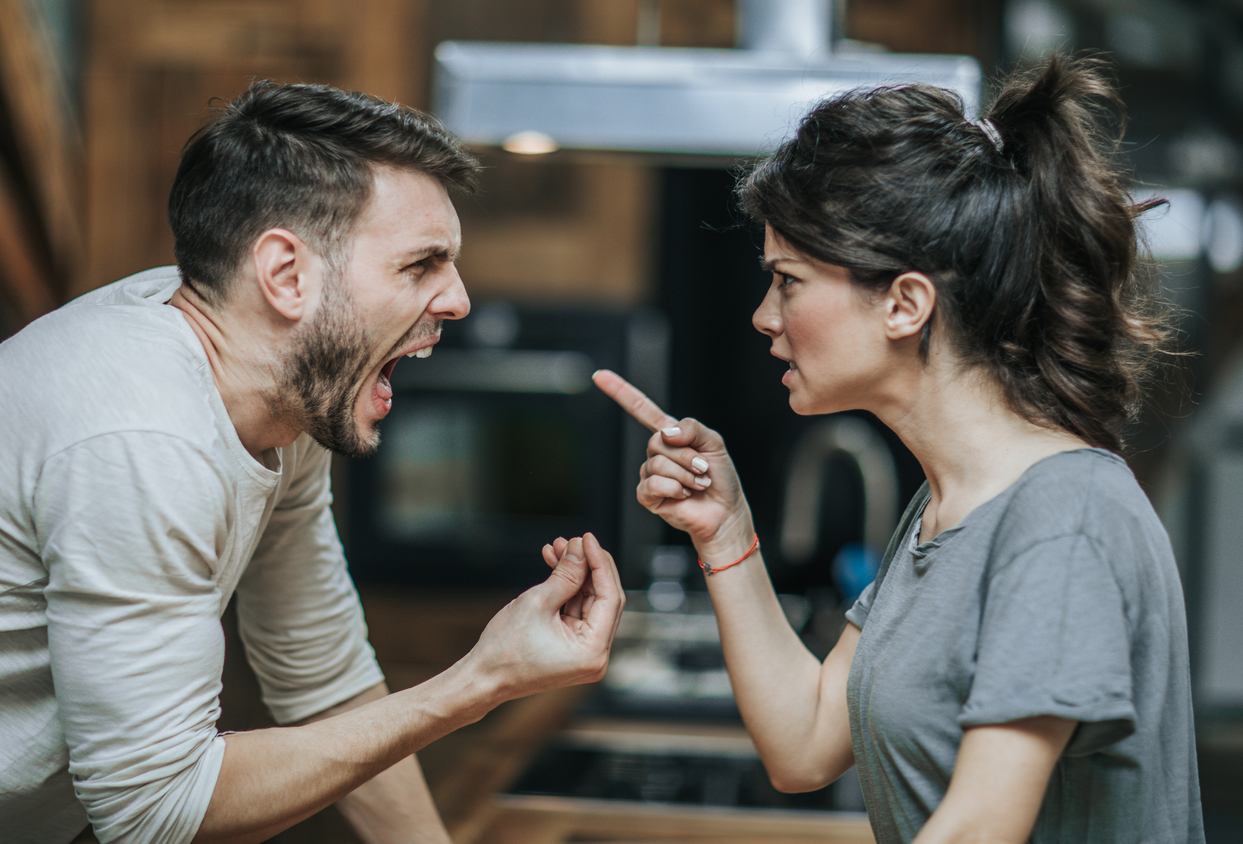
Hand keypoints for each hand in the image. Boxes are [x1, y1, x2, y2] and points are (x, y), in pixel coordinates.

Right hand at [466, 534, 623, 700]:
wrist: (483, 677)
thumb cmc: (505, 650)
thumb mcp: (538, 602)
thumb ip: (566, 574)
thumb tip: (581, 549)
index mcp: (593, 651)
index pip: (610, 598)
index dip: (600, 563)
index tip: (588, 538)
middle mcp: (596, 655)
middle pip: (603, 599)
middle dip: (587, 566)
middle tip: (572, 541)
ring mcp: (586, 652)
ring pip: (589, 601)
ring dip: (575, 574)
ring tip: (556, 549)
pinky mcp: (574, 647)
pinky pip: (578, 611)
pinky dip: (567, 590)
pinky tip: (555, 566)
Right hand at [592, 369, 753, 556]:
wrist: (724, 511)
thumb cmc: (720, 478)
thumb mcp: (714, 442)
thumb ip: (692, 428)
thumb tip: (666, 433)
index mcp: (670, 435)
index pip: (641, 409)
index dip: (620, 392)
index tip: (599, 376)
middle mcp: (657, 453)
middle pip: (658, 441)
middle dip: (687, 456)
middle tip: (702, 469)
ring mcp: (650, 474)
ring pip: (658, 463)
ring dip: (685, 475)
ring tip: (697, 484)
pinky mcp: (647, 496)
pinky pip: (653, 484)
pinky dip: (674, 489)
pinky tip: (683, 495)